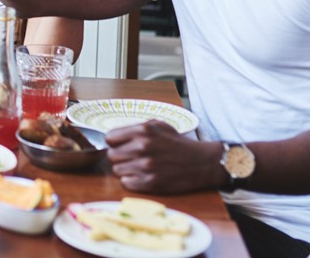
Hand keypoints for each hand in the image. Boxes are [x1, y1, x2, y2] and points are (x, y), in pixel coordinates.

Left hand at [105, 121, 223, 193]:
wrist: (200, 162)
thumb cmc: (177, 143)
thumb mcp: (158, 126)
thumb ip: (136, 128)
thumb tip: (114, 135)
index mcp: (142, 131)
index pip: (109, 138)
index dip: (114, 142)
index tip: (120, 146)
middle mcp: (142, 147)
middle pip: (111, 155)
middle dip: (119, 157)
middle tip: (131, 158)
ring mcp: (145, 166)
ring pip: (117, 170)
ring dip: (125, 170)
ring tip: (139, 167)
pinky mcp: (150, 182)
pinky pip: (126, 183)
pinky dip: (131, 181)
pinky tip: (142, 176)